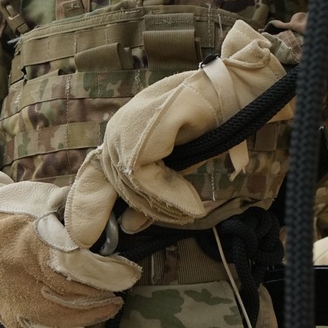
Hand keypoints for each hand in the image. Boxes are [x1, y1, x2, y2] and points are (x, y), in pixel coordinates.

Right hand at [0, 156, 140, 327]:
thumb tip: (108, 230)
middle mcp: (16, 271)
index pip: (75, 266)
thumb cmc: (14, 204)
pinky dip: (65, 326)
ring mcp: (7, 294)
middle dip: (99, 297)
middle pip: (67, 294)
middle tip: (119, 294)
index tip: (127, 275)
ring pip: (55, 316)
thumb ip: (75, 215)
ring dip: (87, 315)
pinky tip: (83, 321)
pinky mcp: (3, 309)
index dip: (105, 274)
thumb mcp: (46, 200)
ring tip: (107, 307)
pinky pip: (39, 326)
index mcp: (28, 240)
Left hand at [65, 20, 292, 247]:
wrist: (235, 94)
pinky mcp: (144, 129)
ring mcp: (127, 126)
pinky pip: (145, 177)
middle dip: (149, 207)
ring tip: (190, 207)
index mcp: (121, 135)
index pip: (96, 179)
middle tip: (184, 212)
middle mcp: (118, 129)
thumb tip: (129, 227)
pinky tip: (190, 201)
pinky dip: (168, 194)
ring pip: (131, 185)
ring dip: (163, 203)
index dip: (92, 208)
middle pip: (118, 187)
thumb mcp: (175, 166)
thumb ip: (150, 193)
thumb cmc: (209, 127)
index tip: (94, 234)